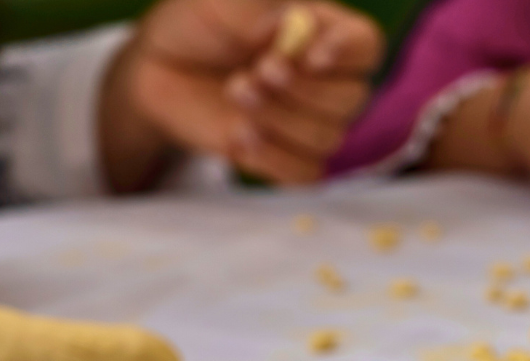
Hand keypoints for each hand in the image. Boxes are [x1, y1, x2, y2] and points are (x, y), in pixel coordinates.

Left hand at [101, 0, 382, 191]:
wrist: (162, 66)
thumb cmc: (200, 21)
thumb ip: (261, 6)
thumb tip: (292, 23)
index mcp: (324, 32)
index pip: (366, 47)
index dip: (346, 54)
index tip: (310, 56)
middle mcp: (324, 80)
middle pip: (351, 100)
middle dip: (302, 91)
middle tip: (255, 72)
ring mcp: (304, 122)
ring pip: (327, 139)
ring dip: (281, 121)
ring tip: (235, 93)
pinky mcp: (283, 157)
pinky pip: (305, 174)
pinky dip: (275, 160)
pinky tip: (240, 138)